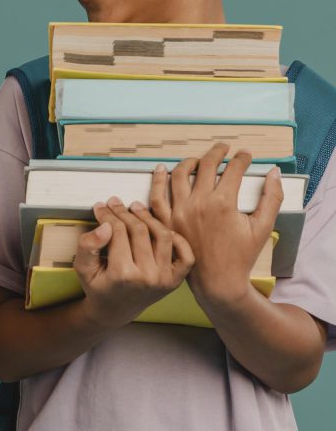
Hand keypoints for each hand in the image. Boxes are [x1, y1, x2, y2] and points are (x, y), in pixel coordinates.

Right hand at [74, 196, 194, 327]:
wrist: (115, 310)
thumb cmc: (98, 287)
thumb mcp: (83, 268)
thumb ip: (87, 246)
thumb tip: (106, 226)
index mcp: (123, 275)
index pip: (118, 231)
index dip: (108, 215)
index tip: (101, 206)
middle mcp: (147, 277)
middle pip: (139, 230)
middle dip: (124, 212)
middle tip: (115, 203)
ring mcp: (164, 279)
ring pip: (162, 235)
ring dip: (149, 217)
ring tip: (136, 208)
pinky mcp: (175, 280)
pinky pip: (185, 254)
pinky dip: (178, 239)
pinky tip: (161, 229)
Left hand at [153, 144, 282, 306]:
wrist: (217, 282)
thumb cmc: (241, 256)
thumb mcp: (263, 227)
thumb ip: (272, 198)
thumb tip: (274, 172)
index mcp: (223, 203)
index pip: (233, 169)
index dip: (241, 158)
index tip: (245, 155)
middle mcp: (199, 204)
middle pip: (206, 165)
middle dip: (217, 152)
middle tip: (223, 148)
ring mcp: (179, 213)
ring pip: (179, 175)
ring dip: (189, 162)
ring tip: (197, 159)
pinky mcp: (167, 222)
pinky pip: (156, 196)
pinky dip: (157, 181)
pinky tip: (161, 171)